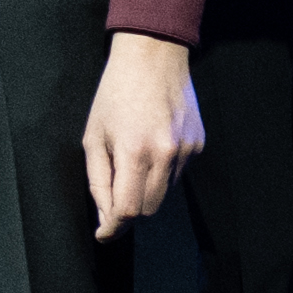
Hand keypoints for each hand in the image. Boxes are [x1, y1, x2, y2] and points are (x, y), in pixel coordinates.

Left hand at [81, 31, 203, 240]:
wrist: (153, 57)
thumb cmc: (114, 95)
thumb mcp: (94, 137)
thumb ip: (98, 181)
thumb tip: (106, 218)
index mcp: (134, 152)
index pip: (128, 210)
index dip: (114, 228)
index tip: (103, 235)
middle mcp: (166, 155)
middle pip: (149, 209)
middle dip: (128, 211)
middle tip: (112, 200)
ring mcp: (187, 151)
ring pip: (165, 194)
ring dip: (146, 190)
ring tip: (132, 158)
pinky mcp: (198, 145)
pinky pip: (178, 175)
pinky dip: (162, 173)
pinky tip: (151, 146)